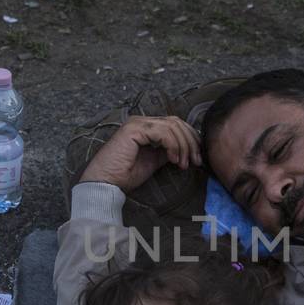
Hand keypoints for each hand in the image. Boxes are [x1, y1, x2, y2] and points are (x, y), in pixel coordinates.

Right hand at [79, 116, 200, 191]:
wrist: (106, 183)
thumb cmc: (125, 175)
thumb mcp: (154, 161)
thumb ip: (167, 151)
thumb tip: (185, 150)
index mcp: (146, 127)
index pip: (175, 124)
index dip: (190, 139)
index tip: (197, 159)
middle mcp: (142, 121)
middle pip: (177, 122)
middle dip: (190, 142)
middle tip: (196, 161)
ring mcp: (137, 123)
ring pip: (172, 126)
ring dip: (183, 146)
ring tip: (182, 164)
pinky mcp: (134, 129)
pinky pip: (163, 132)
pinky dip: (173, 145)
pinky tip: (172, 159)